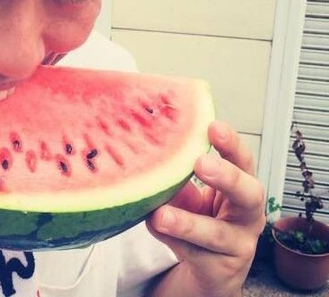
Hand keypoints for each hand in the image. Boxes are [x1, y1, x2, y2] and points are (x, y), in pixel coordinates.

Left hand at [146, 120, 265, 296]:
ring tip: (162, 215)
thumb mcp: (192, 192)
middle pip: (249, 194)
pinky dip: (172, 240)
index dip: (232, 144)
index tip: (213, 126)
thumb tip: (147, 144)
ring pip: (217, 234)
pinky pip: (195, 254)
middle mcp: (248, 215)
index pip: (243, 160)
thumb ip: (178, 173)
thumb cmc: (201, 217)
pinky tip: (155, 227)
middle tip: (201, 163)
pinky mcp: (220, 270)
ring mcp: (238, 245)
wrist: (210, 269)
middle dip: (227, 177)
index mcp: (242, 186)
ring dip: (188, 223)